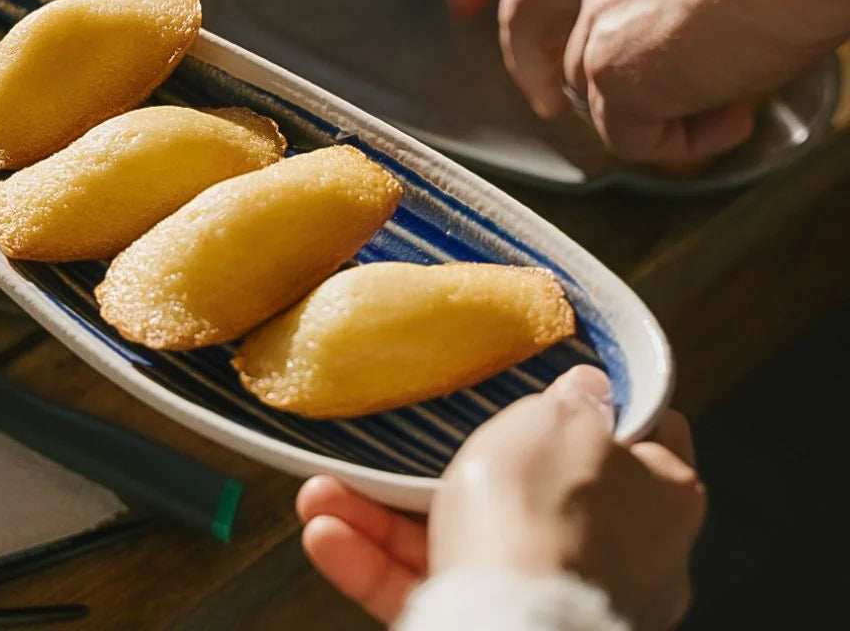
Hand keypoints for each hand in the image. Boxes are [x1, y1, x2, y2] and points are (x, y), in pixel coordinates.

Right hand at [298, 368, 703, 628]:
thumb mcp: (556, 421)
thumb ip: (572, 400)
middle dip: (450, 466)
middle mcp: (622, 555)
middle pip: (532, 492)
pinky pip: (435, 591)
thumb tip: (588, 388)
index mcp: (658, 494)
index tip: (557, 383)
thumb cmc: (543, 514)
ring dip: (384, 518)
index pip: (646, 438)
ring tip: (323, 493)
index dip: (604, 405)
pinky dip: (379, 565)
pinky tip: (325, 535)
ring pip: (466, 544)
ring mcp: (560, 599)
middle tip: (409, 441)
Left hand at [499, 0, 849, 163]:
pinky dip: (675, 145)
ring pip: (589, 86)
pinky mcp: (612, 68)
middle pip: (527, 12)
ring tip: (724, 107)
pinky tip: (729, 123)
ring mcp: (594, 13)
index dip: (568, 2)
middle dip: (528, 59)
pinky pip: (626, 135)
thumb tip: (700, 14)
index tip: (577, 25)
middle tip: (544, 97)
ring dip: (650, 111)